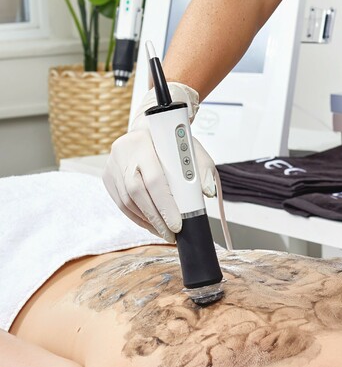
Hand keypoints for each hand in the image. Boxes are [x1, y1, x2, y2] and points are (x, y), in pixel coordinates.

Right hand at [103, 83, 215, 241]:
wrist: (147, 132)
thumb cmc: (170, 143)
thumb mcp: (191, 149)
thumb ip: (202, 168)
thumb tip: (208, 191)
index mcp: (143, 142)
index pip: (154, 179)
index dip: (165, 205)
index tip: (177, 224)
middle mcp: (123, 152)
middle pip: (137, 193)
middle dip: (156, 218)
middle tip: (170, 235)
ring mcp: (112, 165)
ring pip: (127, 201)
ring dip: (147, 221)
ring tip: (163, 232)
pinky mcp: (108, 176)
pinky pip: (121, 204)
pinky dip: (137, 218)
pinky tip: (151, 225)